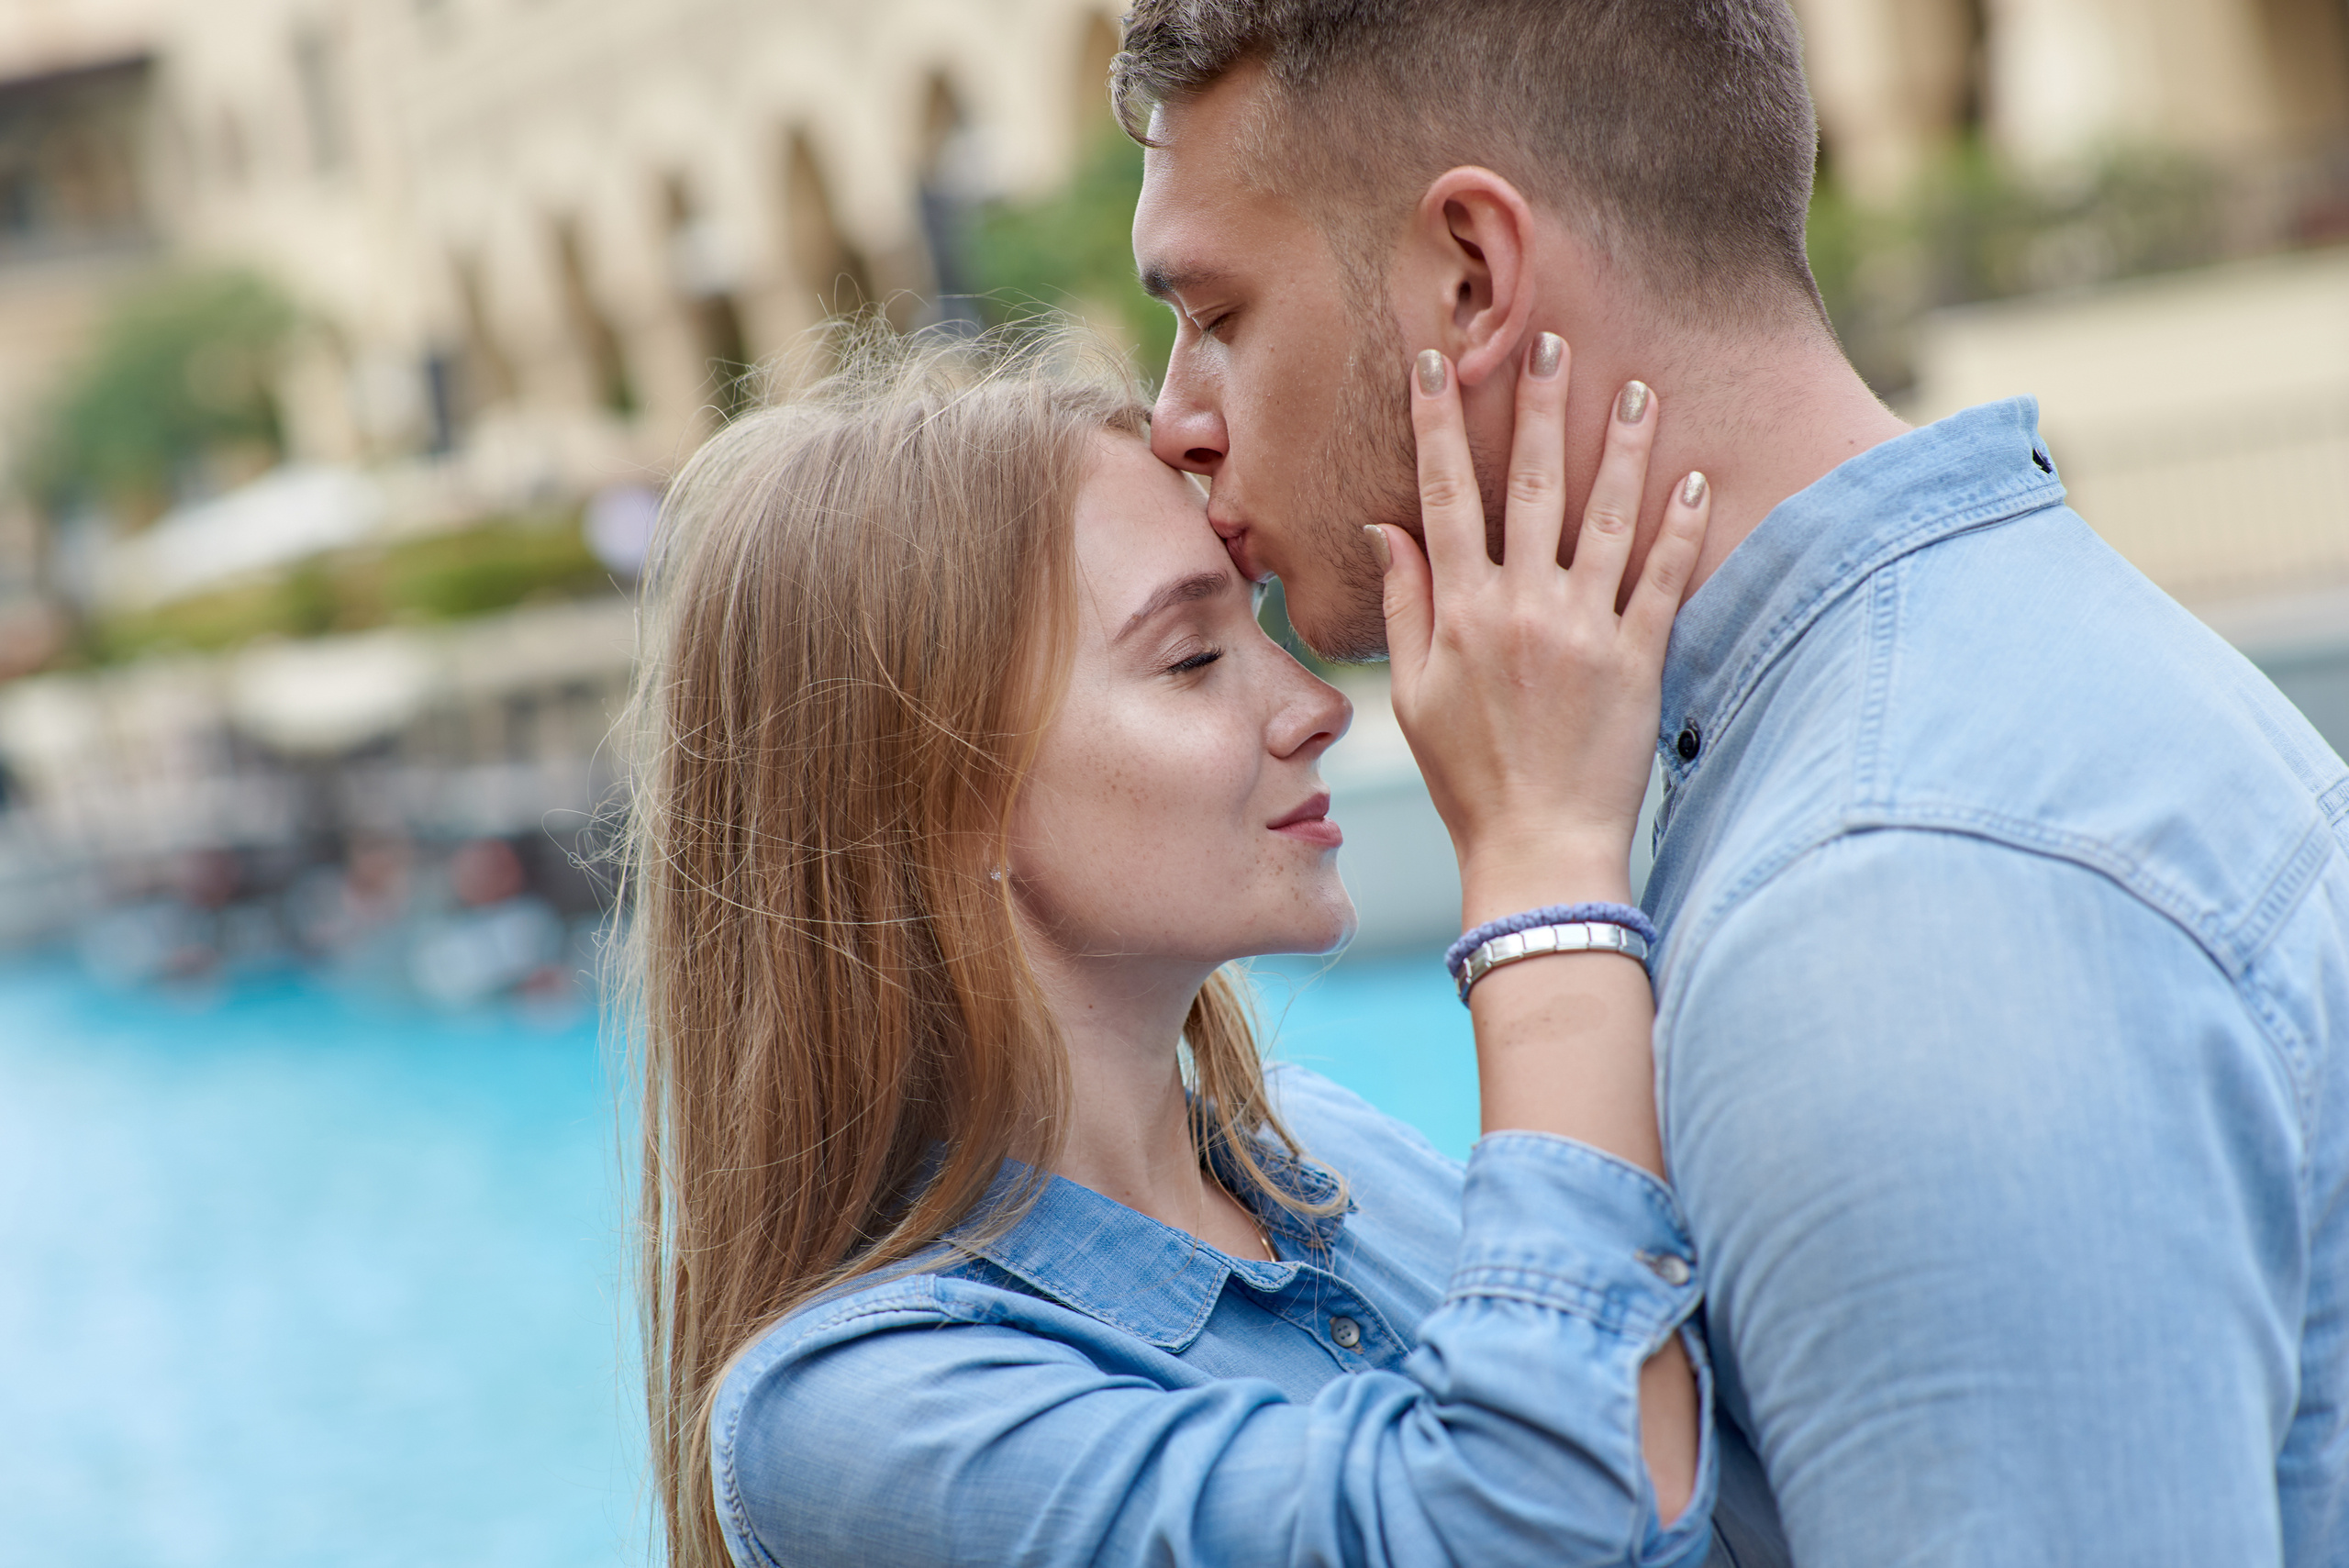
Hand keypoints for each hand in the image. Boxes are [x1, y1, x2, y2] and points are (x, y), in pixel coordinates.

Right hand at [1369, 335, 1710, 923]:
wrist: (1538, 848)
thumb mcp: (1413, 695)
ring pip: (1606, 517)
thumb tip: (1386, 528)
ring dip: (1622, 446)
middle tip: (1549, 341)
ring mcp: (1583, 630)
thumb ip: (1405, 606)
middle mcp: (1520, 608)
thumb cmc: (1467, 778)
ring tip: (1638, 387)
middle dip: (1538, 406)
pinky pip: (1662, 578)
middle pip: (1530, 485)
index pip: (1445, 495)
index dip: (1439, 423)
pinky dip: (1680, 525)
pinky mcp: (1638, 660)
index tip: (1435, 363)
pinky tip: (1694, 476)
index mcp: (1460, 612)